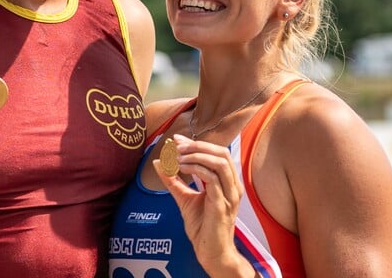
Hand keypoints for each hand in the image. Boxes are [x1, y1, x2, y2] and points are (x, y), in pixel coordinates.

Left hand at [154, 134, 244, 273]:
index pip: (217, 153)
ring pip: (220, 163)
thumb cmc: (202, 226)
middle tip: (177, 146)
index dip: (197, 143)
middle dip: (198, 146)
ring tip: (178, 157)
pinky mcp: (222, 205)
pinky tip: (182, 168)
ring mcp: (230, 195)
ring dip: (197, 156)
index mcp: (227, 182)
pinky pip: (212, 179)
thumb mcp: (184, 198)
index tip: (176, 140)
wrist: (209, 251)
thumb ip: (173, 180)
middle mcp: (232, 186)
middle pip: (222, 153)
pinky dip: (196, 169)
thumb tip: (159, 162)